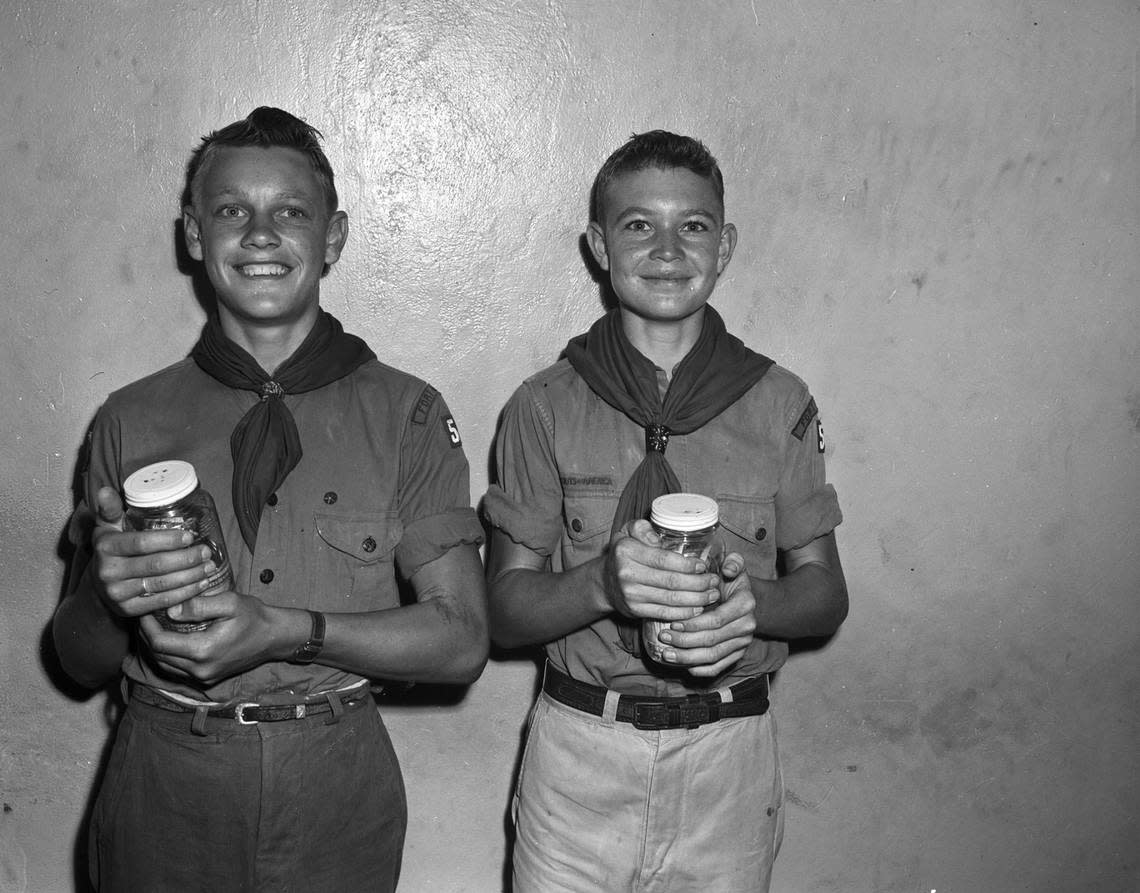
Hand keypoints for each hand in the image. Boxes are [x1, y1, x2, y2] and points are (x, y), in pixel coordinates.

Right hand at [88, 486, 219, 618]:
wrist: (98, 586)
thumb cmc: (113, 549)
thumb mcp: (107, 528)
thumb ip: (110, 510)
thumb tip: (105, 490)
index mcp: (105, 546)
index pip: (141, 543)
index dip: (168, 540)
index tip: (190, 536)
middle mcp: (107, 572)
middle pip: (155, 565)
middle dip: (186, 559)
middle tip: (206, 552)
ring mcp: (117, 593)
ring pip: (161, 584)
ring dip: (190, 576)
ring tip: (209, 567)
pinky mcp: (127, 610)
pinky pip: (162, 601)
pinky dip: (185, 593)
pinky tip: (201, 584)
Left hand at [139, 590, 299, 686]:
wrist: (274, 637)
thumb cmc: (254, 616)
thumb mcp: (230, 603)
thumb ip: (199, 606)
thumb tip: (170, 610)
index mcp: (202, 651)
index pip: (160, 643)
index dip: (147, 626)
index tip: (144, 609)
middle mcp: (200, 669)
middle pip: (158, 656)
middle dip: (147, 635)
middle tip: (145, 614)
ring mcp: (203, 677)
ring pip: (165, 666)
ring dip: (155, 647)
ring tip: (153, 625)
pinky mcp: (207, 679)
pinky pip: (177, 669)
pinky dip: (168, 655)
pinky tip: (169, 638)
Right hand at [602, 520, 720, 622]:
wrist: (606, 582)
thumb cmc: (624, 553)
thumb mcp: (627, 532)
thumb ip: (642, 528)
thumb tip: (657, 538)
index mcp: (626, 551)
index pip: (663, 559)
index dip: (687, 564)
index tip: (703, 565)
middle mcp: (627, 573)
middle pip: (671, 581)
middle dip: (698, 583)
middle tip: (714, 581)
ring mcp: (631, 594)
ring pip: (671, 599)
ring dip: (696, 599)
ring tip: (712, 594)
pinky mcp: (635, 610)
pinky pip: (664, 613)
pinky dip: (684, 613)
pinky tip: (698, 608)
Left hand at [653, 551, 756, 676]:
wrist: (744, 599)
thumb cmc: (730, 581)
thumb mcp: (734, 566)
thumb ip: (733, 562)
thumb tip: (727, 568)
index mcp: (745, 603)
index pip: (716, 619)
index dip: (693, 624)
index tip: (672, 623)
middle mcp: (747, 625)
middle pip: (713, 640)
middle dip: (685, 641)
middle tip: (664, 638)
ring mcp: (743, 642)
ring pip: (714, 656)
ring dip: (688, 657)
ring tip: (667, 654)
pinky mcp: (738, 654)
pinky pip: (720, 666)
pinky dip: (702, 669)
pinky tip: (684, 666)